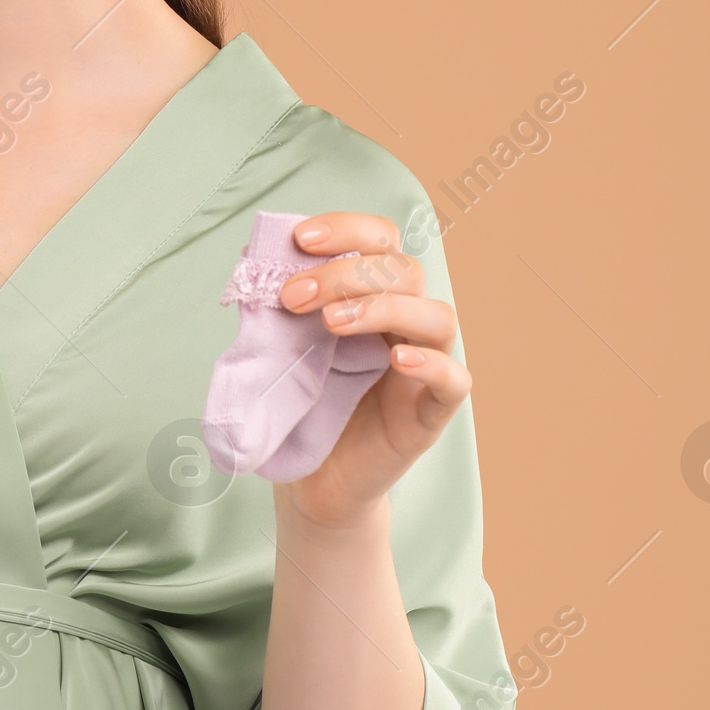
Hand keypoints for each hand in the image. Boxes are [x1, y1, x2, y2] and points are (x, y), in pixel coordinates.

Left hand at [274, 212, 469, 527]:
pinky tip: (396, 360)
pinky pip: (455, 380)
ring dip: (382, 308)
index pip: (381, 242)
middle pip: (404, 271)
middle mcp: (406, 325)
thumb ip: (278, 307)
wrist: (311, 481)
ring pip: (436, 316)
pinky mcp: (432, 414)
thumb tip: (255, 260)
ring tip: (330, 324)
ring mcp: (424, 368)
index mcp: (373, 297)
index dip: (347, 229)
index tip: (300, 239)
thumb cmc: (302, 407)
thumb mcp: (281, 348)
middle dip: (345, 273)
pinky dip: (431, 364)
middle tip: (293, 297)